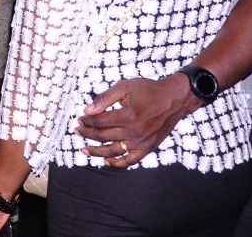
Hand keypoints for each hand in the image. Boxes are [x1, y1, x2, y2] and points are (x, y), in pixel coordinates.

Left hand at [76, 74, 198, 167]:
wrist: (174, 99)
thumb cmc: (148, 91)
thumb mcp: (125, 87)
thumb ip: (105, 99)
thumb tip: (87, 110)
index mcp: (128, 116)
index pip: (100, 122)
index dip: (87, 121)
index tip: (80, 120)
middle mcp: (135, 132)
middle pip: (104, 136)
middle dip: (88, 134)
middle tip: (77, 131)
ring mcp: (142, 142)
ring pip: (114, 150)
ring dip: (97, 152)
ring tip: (85, 150)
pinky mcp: (149, 148)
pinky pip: (131, 160)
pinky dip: (118, 163)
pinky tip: (106, 162)